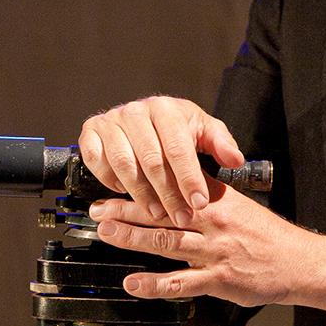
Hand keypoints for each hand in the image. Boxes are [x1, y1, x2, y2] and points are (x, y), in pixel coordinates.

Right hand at [77, 96, 245, 227]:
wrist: (148, 116)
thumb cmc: (177, 127)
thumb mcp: (205, 130)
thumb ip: (221, 144)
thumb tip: (234, 159)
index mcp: (166, 109)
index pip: (178, 147)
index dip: (189, 178)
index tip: (198, 202)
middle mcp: (135, 111)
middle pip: (151, 159)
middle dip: (168, 193)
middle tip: (180, 217)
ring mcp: (111, 121)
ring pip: (123, 163)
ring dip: (141, 194)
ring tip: (157, 213)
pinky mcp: (91, 132)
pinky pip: (96, 161)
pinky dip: (109, 180)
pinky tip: (125, 192)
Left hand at [90, 184, 325, 324]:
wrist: (300, 262)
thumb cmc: (270, 237)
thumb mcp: (240, 205)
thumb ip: (209, 197)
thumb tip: (179, 186)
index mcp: (218, 200)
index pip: (174, 186)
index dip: (143, 184)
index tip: (119, 180)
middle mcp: (214, 222)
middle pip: (163, 212)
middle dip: (126, 209)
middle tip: (98, 209)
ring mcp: (215, 252)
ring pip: (167, 242)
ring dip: (132, 238)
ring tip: (107, 234)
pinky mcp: (219, 280)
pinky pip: (181, 282)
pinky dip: (154, 284)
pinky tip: (133, 283)